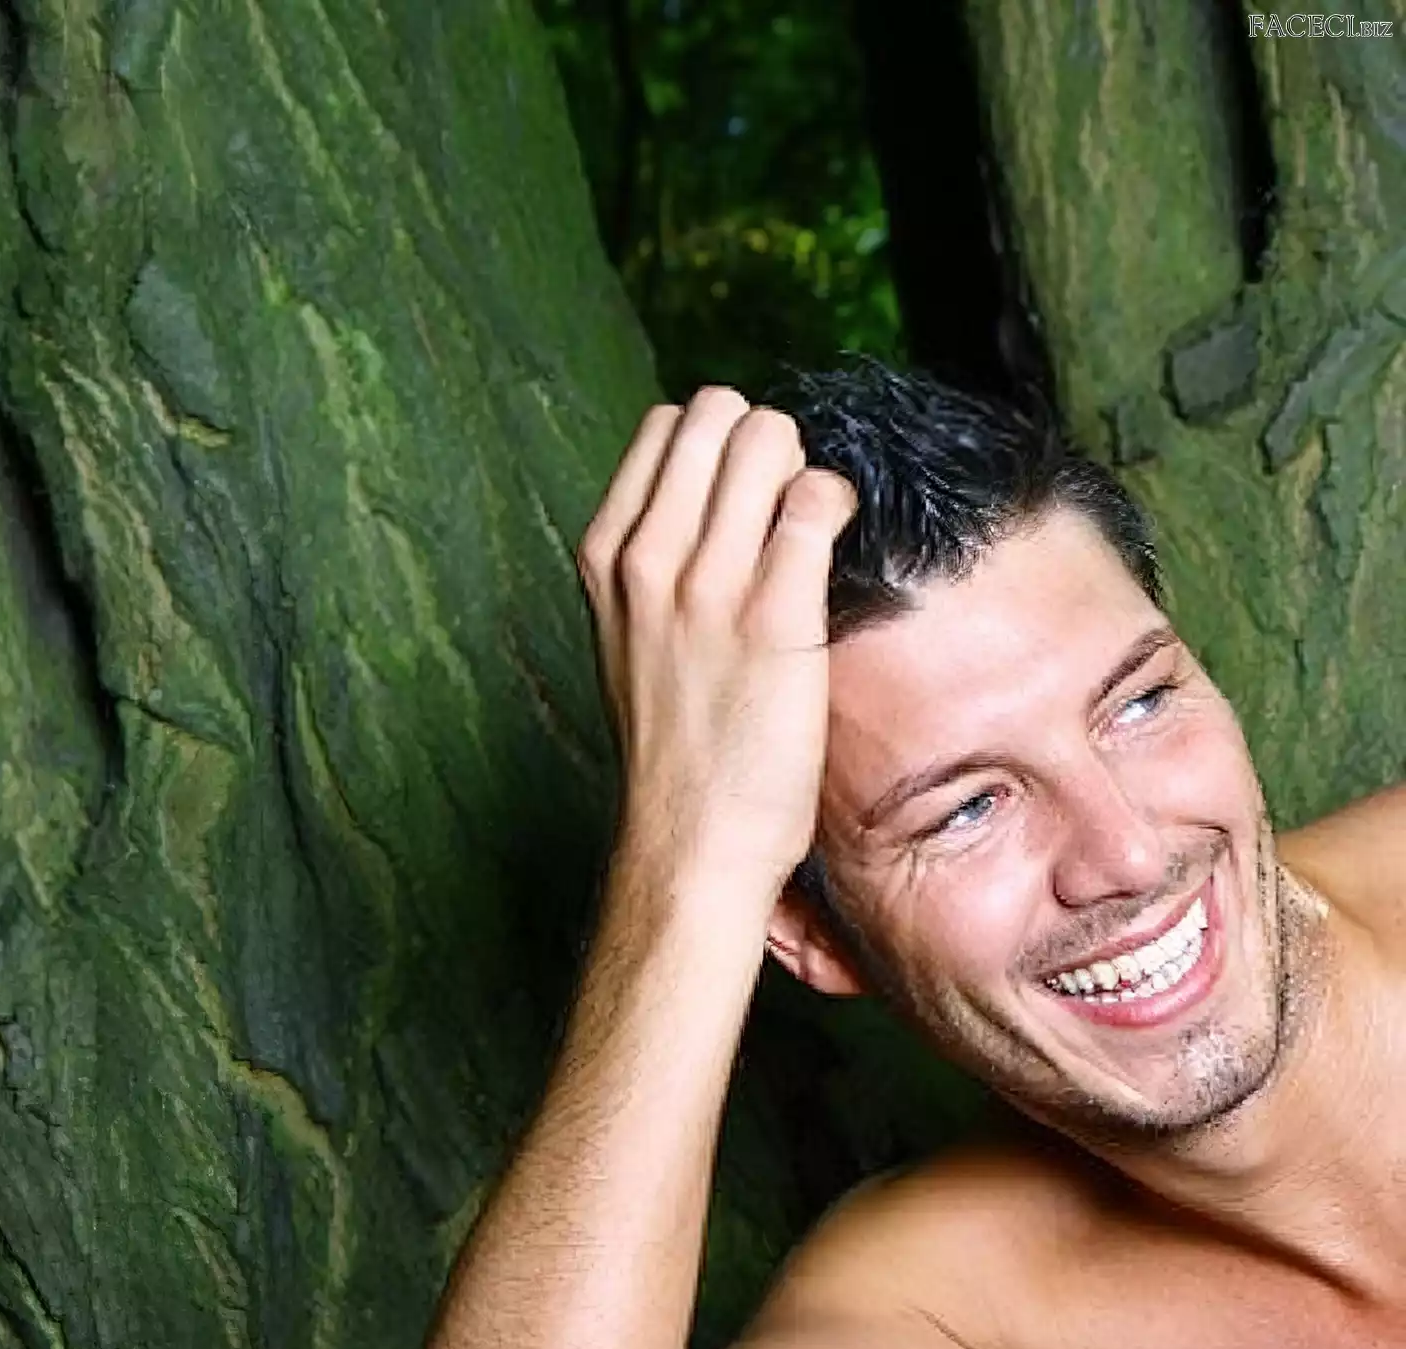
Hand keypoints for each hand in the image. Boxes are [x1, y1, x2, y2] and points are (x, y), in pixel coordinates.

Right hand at [578, 387, 856, 901]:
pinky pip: (819, 499)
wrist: (690, 840)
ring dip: (803, 470)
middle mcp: (649, 560)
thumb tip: (708, 497)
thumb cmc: (673, 748)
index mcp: (606, 559)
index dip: (718, 444)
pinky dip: (838, 507)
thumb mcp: (627, 640)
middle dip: (764, 442)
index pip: (664, 425)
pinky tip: (835, 551)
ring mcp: (709, 585)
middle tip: (782, 507)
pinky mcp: (776, 616)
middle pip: (718, 413)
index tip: (740, 495)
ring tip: (808, 532)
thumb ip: (652, 564)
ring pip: (770, 440)